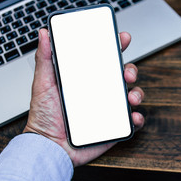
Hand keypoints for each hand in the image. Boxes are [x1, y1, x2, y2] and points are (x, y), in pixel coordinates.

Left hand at [23, 29, 144, 166]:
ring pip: (131, 95)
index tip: (122, 38)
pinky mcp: (114, 126)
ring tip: (131, 98)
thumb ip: (45, 59)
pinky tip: (132, 116)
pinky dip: (137, 117)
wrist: (49, 147)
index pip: (105, 60)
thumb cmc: (44, 117)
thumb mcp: (43, 83)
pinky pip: (131, 120)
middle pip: (122, 75)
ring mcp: (109, 109)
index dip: (116, 47)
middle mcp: (100, 92)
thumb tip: (43, 34)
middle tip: (127, 73)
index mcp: (86, 79)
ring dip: (137, 93)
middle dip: (131, 70)